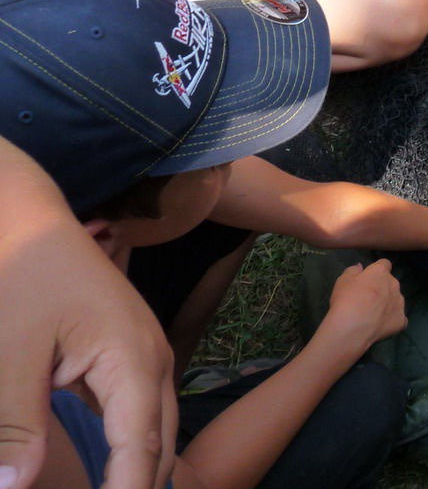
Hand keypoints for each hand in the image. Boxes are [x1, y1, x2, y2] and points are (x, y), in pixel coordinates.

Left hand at [0, 215, 175, 488]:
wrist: (29, 219)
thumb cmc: (22, 276)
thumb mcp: (10, 353)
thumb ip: (15, 426)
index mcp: (133, 360)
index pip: (138, 450)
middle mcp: (152, 360)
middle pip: (159, 446)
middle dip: (141, 488)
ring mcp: (144, 356)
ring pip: (153, 431)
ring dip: (136, 472)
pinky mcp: (126, 355)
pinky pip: (138, 413)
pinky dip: (127, 449)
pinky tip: (109, 474)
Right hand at [319, 260, 407, 357]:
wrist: (352, 327)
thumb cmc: (346, 300)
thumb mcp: (342, 280)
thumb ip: (353, 270)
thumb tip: (360, 267)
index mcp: (381, 272)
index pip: (384, 264)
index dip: (376, 271)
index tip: (368, 279)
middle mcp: (394, 284)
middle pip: (390, 283)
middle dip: (382, 288)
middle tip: (368, 299)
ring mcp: (400, 303)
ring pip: (396, 299)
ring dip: (388, 303)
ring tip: (374, 315)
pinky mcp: (401, 320)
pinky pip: (399, 318)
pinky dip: (392, 320)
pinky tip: (381, 325)